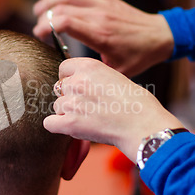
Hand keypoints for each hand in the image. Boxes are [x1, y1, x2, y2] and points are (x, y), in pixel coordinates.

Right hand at [33, 0, 173, 76]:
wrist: (160, 37)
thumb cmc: (139, 56)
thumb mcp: (115, 71)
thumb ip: (93, 70)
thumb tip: (73, 72)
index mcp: (99, 35)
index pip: (65, 23)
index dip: (47, 27)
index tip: (40, 35)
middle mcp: (99, 16)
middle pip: (62, 9)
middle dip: (45, 18)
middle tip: (38, 29)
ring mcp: (103, 4)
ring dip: (50, 0)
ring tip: (38, 10)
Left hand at [45, 58, 182, 161]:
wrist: (144, 125)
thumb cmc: (138, 103)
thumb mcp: (115, 76)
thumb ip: (93, 78)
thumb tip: (80, 83)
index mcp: (89, 66)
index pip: (63, 68)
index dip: (69, 78)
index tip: (77, 87)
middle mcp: (77, 82)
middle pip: (59, 88)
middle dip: (69, 97)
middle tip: (88, 107)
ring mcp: (72, 103)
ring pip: (57, 106)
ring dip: (67, 113)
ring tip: (89, 119)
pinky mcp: (70, 123)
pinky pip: (49, 123)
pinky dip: (57, 126)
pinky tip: (71, 128)